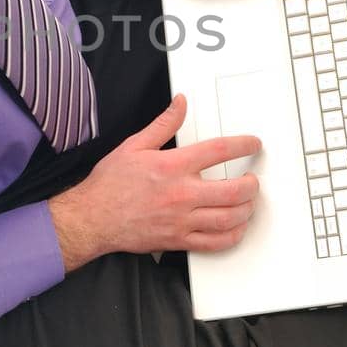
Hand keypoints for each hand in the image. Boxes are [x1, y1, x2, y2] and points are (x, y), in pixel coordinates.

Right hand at [48, 94, 261, 269]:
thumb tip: (180, 104)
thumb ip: (163, 124)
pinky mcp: (179, 240)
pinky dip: (233, 235)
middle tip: (252, 179)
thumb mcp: (134, 145)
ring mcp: (182, 220)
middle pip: (234, 190)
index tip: (252, 144)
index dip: (243, 145)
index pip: (219, 151)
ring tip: (247, 202)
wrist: (93, 218)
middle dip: (251, 184)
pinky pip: (215, 242)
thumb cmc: (111, 184)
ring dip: (246, 209)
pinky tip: (235, 227)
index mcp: (173, 166)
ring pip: (229, 218)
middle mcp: (181, 194)